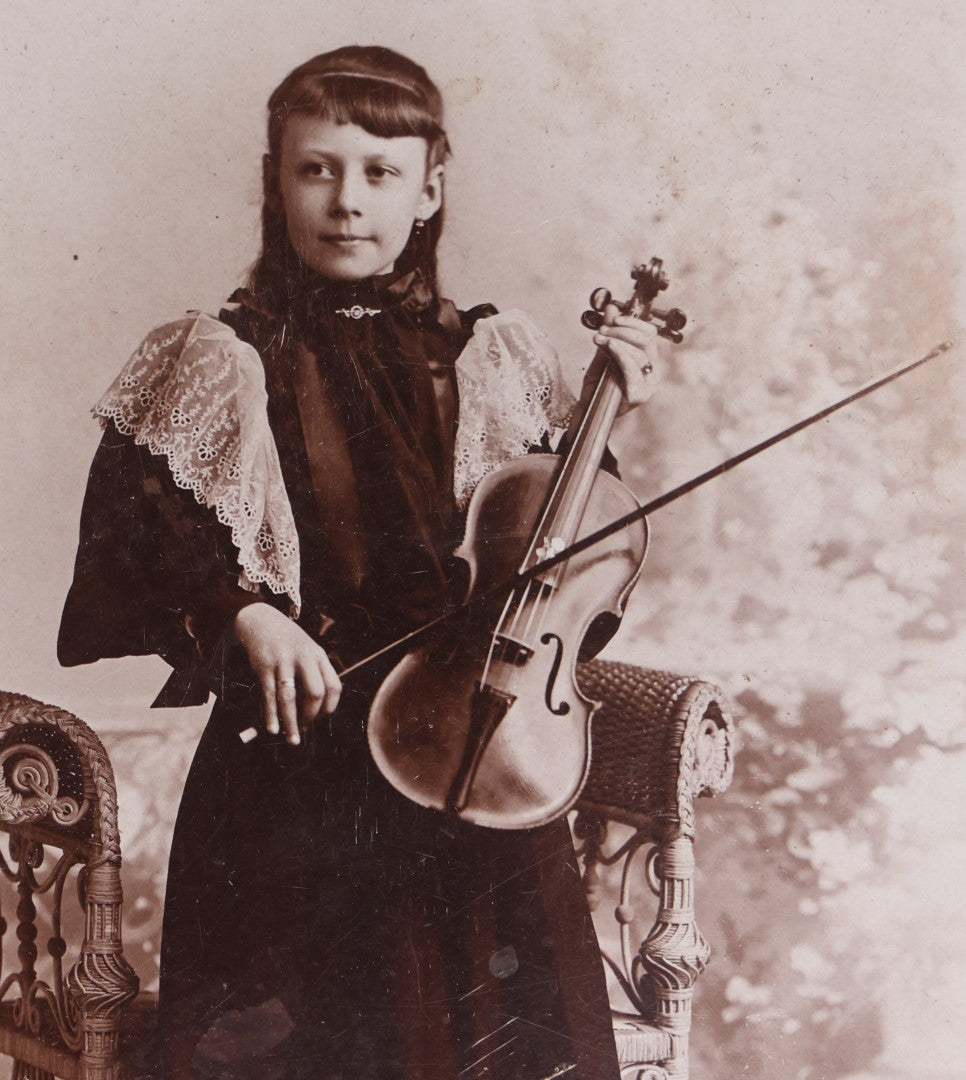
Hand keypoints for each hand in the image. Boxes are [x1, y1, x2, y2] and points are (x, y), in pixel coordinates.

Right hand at [231, 603, 341, 744]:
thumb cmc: (286, 640)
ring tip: (291, 739)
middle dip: (311, 716)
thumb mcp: (307, 649)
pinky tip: (272, 728)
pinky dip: (271, 714)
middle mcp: (304, 657)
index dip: (330, 707)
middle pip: (315, 692)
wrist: (260, 619)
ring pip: (290, 697)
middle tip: (304, 729)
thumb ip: (314, 672)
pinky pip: (269, 695)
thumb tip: (314, 708)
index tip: (320, 719)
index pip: (334, 686)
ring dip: (291, 722)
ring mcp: (283, 661)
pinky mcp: (264, 666)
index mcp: (318, 655)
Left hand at [592, 303, 662, 410]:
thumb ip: (609, 332)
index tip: (614, 318)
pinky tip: (609, 348)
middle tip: (603, 330)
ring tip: (599, 339)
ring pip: (640, 354)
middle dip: (624, 331)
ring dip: (617, 341)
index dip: (634, 323)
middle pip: (648, 341)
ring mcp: (648, 384)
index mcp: (647, 360)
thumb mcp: (603, 352)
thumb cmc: (597, 384)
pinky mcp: (640, 395)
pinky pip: (634, 370)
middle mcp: (652, 371)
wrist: (588, 410)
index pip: (649, 334)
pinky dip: (621, 355)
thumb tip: (611, 308)